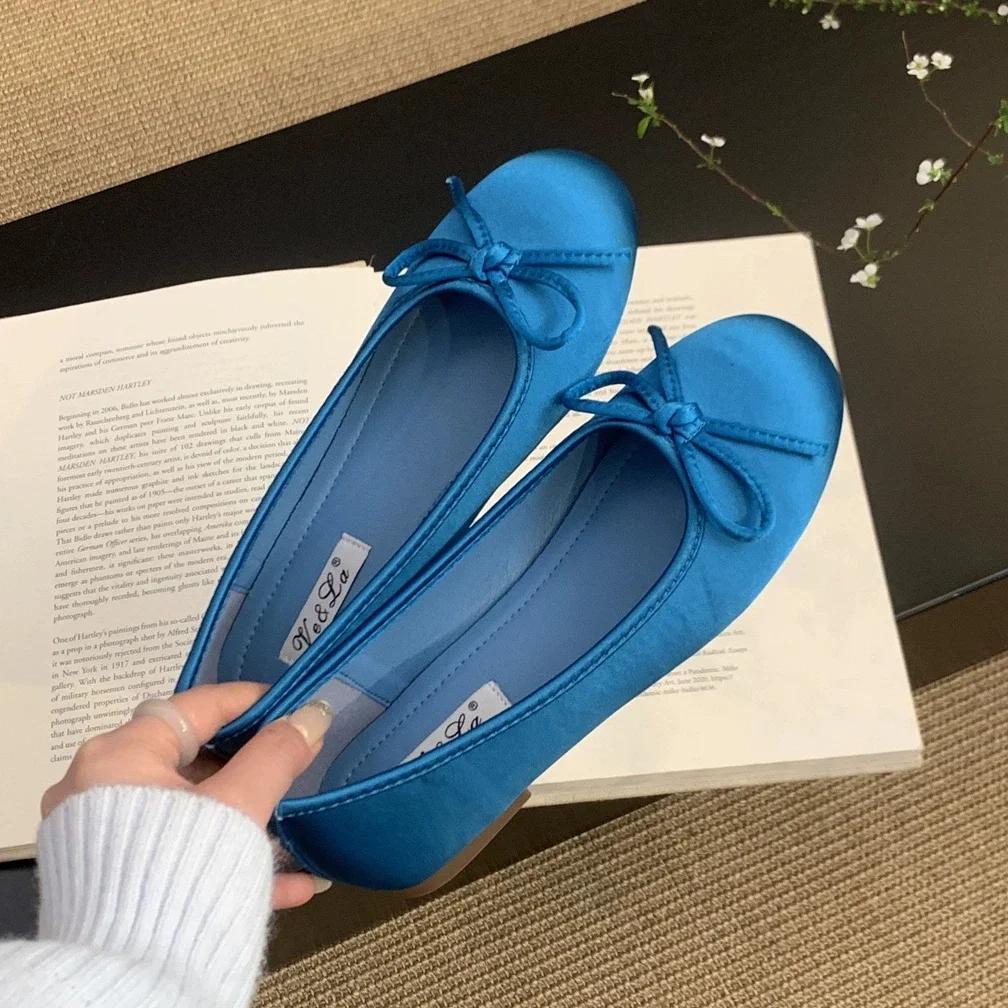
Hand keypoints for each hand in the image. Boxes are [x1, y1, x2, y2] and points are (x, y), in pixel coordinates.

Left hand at [41, 682, 333, 909]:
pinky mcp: (118, 881)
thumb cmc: (182, 876)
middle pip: (191, 760)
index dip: (250, 702)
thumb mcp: (240, 806)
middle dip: (251, 768)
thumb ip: (278, 755)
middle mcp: (100, 788)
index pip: (196, 707)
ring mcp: (105, 838)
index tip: (293, 704)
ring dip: (248, 820)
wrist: (137, 982)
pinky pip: (180, 855)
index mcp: (121, 755)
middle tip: (296, 763)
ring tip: (296, 825)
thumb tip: (312, 715)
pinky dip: (229, 861)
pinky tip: (290, 881)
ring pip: (190, 813)